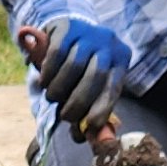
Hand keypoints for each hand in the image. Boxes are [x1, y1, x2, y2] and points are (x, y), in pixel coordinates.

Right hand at [24, 16, 134, 136]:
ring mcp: (88, 33)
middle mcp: (108, 43)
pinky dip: (49, 73)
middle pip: (95, 76)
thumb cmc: (81, 66)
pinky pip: (56, 54)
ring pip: (74, 66)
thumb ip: (90, 107)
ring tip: (53, 97)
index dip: (102, 109)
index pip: (114, 87)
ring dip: (60, 89)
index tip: (90, 128)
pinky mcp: (67, 27)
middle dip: (79, 102)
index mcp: (120, 60)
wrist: (68, 27)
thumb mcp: (91, 83)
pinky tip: (45, 81)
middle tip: (66, 116)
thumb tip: (84, 137)